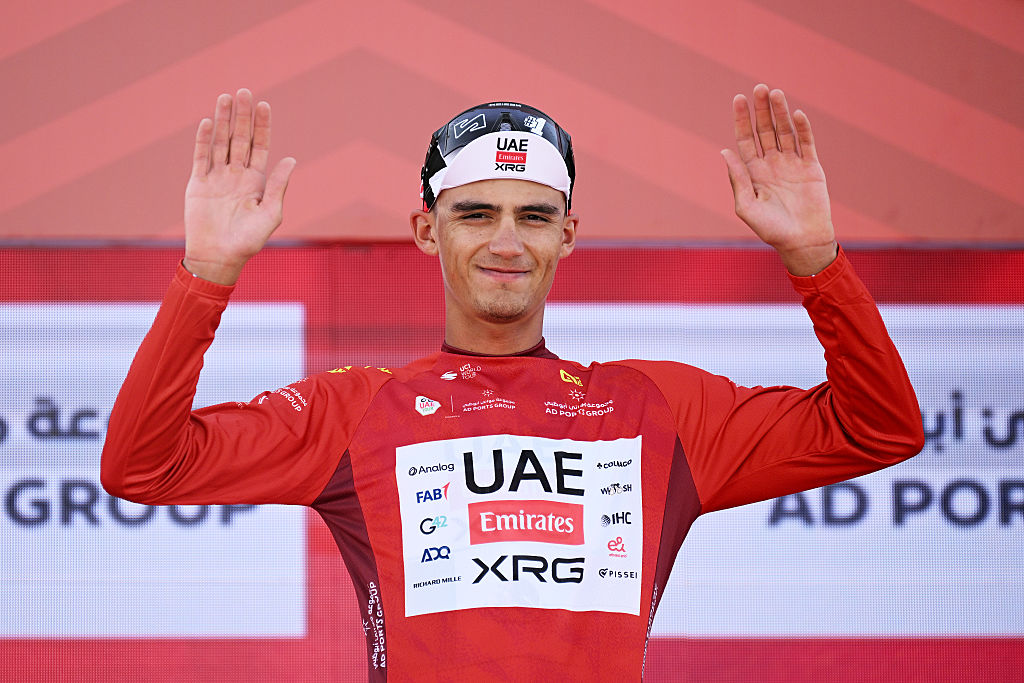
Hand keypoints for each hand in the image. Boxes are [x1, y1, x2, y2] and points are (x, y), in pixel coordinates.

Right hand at [183, 89, 295, 284]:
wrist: (219, 257)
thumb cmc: (249, 241)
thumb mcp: (270, 213)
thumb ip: (278, 185)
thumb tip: (291, 158)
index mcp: (256, 181)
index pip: (260, 146)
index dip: (262, 126)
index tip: (264, 104)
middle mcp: (237, 175)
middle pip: (240, 138)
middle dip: (242, 116)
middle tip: (244, 91)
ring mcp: (217, 177)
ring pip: (220, 142)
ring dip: (222, 120)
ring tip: (225, 98)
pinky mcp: (198, 183)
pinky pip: (201, 157)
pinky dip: (204, 140)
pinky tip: (208, 122)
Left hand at [721, 84, 836, 275]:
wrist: (801, 241)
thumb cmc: (770, 229)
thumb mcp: (746, 206)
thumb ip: (737, 178)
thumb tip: (724, 150)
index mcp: (753, 172)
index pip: (745, 139)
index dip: (742, 119)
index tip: (739, 99)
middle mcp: (771, 164)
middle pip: (764, 130)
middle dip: (761, 110)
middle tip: (760, 87)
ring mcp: (792, 164)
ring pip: (784, 132)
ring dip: (780, 113)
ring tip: (776, 93)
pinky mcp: (811, 167)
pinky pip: (806, 143)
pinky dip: (802, 129)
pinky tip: (796, 114)